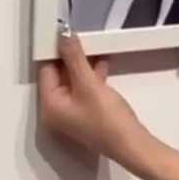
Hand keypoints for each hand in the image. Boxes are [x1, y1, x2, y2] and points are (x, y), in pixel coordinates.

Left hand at [37, 29, 149, 165]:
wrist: (131, 144)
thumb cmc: (107, 119)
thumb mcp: (89, 83)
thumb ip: (75, 59)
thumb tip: (64, 38)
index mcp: (49, 105)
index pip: (46, 71)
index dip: (55, 52)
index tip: (65, 35)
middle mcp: (56, 110)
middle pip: (59, 76)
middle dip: (71, 58)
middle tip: (81, 39)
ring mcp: (72, 113)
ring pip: (73, 82)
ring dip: (83, 66)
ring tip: (95, 49)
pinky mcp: (87, 114)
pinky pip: (84, 89)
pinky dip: (92, 77)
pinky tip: (103, 65)